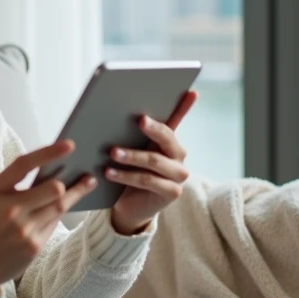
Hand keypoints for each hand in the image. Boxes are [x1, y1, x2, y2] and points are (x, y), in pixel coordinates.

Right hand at [0, 140, 97, 294]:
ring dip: (76, 193)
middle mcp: (9, 209)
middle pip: (53, 189)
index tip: (70, 145)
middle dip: (68, 181)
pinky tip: (68, 204)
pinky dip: (60, 212)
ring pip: (60, 206)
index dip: (49, 152)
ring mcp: (23, 230)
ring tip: (88, 182)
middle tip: (84, 173)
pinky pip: (55, 223)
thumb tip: (51, 168)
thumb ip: (13, 182)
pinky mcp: (34, 246)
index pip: (24, 165)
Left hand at [107, 90, 198, 233]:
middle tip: (139, 120)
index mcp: (169, 140)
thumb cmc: (129, 171)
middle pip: (167, 138)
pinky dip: (126, 176)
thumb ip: (130, 133)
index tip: (189, 91)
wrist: (130, 206)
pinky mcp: (171, 192)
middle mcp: (179, 155)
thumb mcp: (130, 149)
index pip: (178, 118)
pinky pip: (147, 181)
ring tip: (112, 152)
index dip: (185, 105)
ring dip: (131, 156)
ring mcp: (178, 175)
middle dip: (153, 128)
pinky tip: (109, 172)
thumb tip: (116, 110)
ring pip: (154, 161)